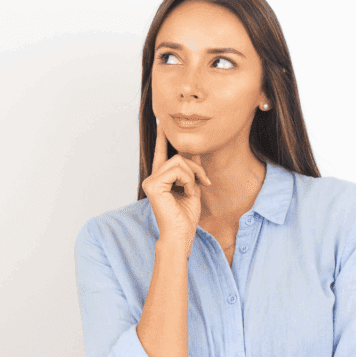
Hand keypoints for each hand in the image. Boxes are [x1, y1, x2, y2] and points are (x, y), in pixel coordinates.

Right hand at [142, 124, 210, 254]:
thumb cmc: (186, 216)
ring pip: (178, 161)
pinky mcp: (152, 185)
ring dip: (192, 175)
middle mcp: (153, 178)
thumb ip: (191, 170)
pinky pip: (177, 170)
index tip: (162, 123)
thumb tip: (194, 151)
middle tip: (204, 181)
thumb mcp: (193, 187)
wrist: (182, 234)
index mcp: (161, 179)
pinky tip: (188, 193)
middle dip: (195, 167)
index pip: (162, 154)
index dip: (163, 138)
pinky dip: (188, 181)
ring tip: (193, 191)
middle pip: (177, 157)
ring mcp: (151, 181)